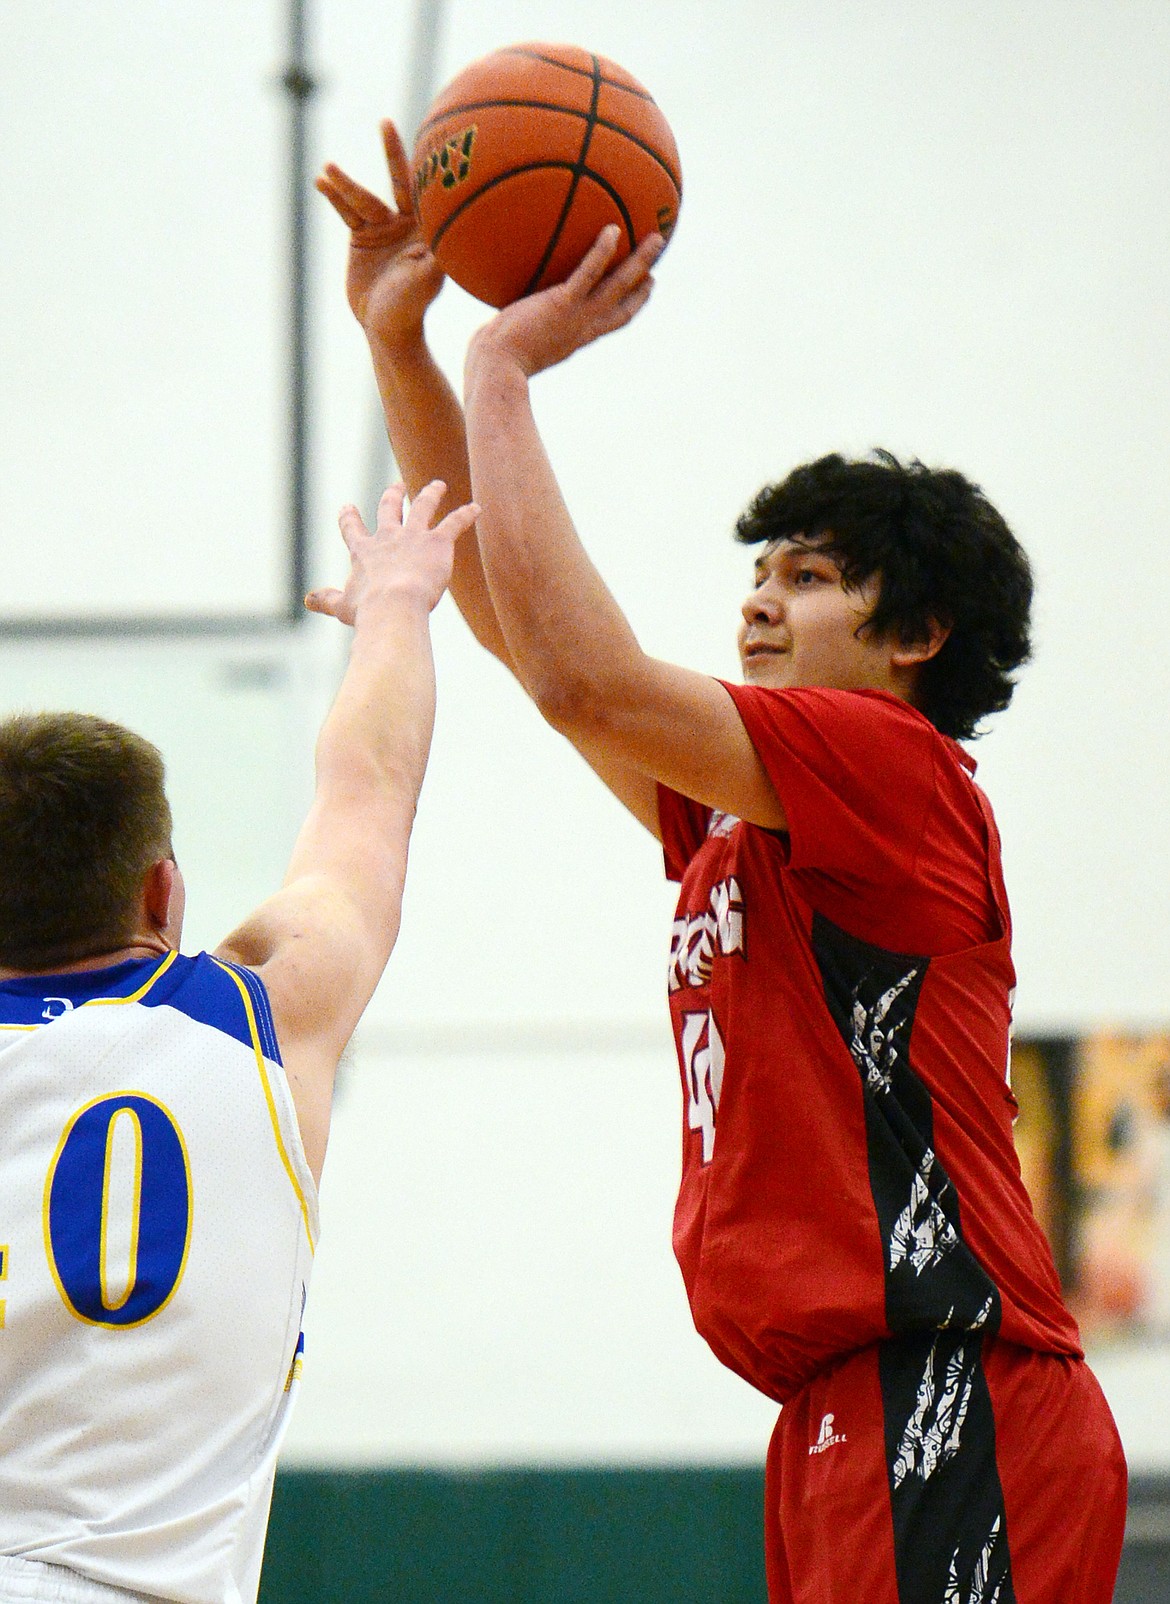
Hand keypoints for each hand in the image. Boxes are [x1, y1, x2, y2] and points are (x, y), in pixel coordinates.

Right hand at [305, 480, 479, 623]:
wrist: (394, 606)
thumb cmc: (368, 611)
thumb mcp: (342, 606)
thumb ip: (326, 600)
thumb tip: (308, 600)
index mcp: (364, 552)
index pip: (353, 529)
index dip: (349, 518)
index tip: (347, 507)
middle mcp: (388, 537)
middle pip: (389, 509)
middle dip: (393, 496)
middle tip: (397, 486)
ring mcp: (413, 536)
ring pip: (423, 507)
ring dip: (431, 494)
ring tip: (438, 486)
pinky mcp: (437, 542)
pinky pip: (454, 523)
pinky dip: (466, 515)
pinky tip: (477, 508)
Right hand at [316, 121, 444, 346]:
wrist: (387, 328)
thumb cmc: (411, 308)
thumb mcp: (425, 282)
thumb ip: (436, 258)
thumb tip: (452, 237)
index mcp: (427, 229)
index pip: (425, 189)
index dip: (423, 163)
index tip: (427, 138)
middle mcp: (407, 224)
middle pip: (398, 181)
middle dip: (391, 153)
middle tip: (385, 123)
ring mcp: (383, 229)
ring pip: (363, 198)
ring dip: (346, 184)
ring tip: (328, 169)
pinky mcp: (362, 238)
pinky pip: (346, 212)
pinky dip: (334, 197)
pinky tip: (321, 182)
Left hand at [467, 225, 664, 381]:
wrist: (496, 369)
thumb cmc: (495, 361)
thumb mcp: (513, 342)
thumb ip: (518, 323)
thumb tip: (504, 312)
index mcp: (576, 337)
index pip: (611, 320)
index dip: (631, 304)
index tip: (644, 288)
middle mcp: (583, 328)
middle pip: (625, 304)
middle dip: (644, 285)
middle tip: (657, 266)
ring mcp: (576, 316)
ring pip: (618, 285)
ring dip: (640, 262)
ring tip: (656, 238)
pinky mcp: (562, 304)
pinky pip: (589, 273)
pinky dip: (602, 252)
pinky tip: (612, 229)